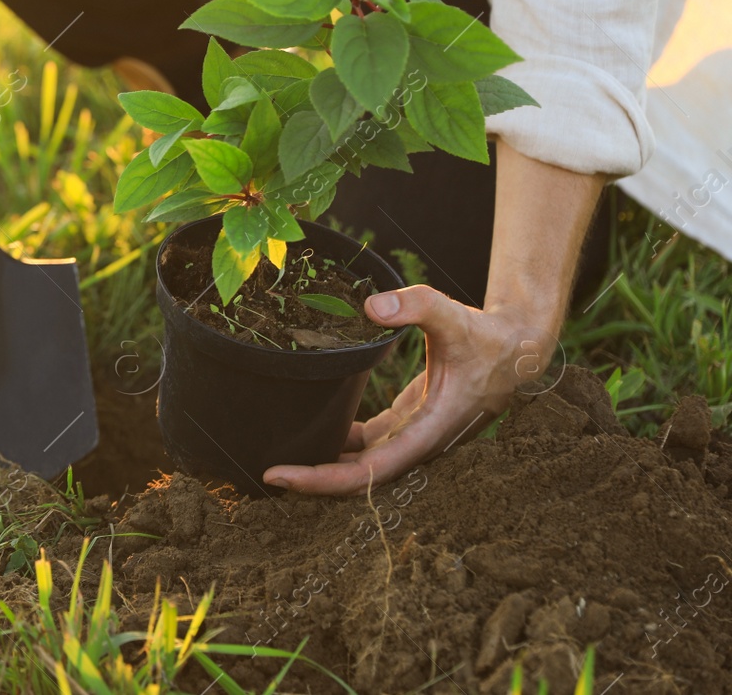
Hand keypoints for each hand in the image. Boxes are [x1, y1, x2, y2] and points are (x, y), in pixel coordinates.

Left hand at [262, 285, 558, 494]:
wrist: (517, 347)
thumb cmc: (486, 336)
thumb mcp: (451, 315)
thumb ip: (415, 306)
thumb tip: (371, 306)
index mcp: (429, 432)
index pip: (368, 472)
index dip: (324, 479)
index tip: (282, 476)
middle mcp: (421, 444)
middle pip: (360, 478)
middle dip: (315, 480)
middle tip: (267, 473)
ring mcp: (415, 437)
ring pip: (365, 464)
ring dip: (327, 465)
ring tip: (284, 459)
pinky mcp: (411, 424)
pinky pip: (371, 445)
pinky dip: (344, 444)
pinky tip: (315, 433)